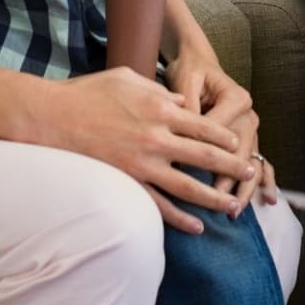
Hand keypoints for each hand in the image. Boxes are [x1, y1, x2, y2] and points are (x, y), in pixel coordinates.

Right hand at [44, 67, 255, 232]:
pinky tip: (196, 226)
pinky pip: (159, 205)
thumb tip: (181, 103)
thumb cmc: (91, 92)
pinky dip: (180, 218)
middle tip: (249, 172)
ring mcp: (143, 163)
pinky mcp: (128, 182)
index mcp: (160, 107)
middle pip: (204, 156)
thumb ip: (159, 90)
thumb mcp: (130, 77)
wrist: (55, 117)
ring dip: (214, 198)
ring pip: (188, 186)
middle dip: (231, 166)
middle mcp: (157, 137)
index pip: (204, 125)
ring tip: (233, 206)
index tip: (238, 143)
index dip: (225, 136)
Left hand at [165, 51, 274, 208]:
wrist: (199, 63)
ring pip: (251, 162)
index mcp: (236, 98)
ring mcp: (251, 128)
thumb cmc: (190, 72)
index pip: (219, 132)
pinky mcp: (249, 138)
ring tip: (234, 209)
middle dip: (227, 179)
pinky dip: (265, 181)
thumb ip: (186, 107)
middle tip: (214, 201)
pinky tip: (269, 199)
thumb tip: (180, 137)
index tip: (186, 173)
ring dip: (244, 187)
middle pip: (239, 152)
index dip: (202, 153)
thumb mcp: (185, 82)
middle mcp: (248, 114)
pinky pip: (260, 161)